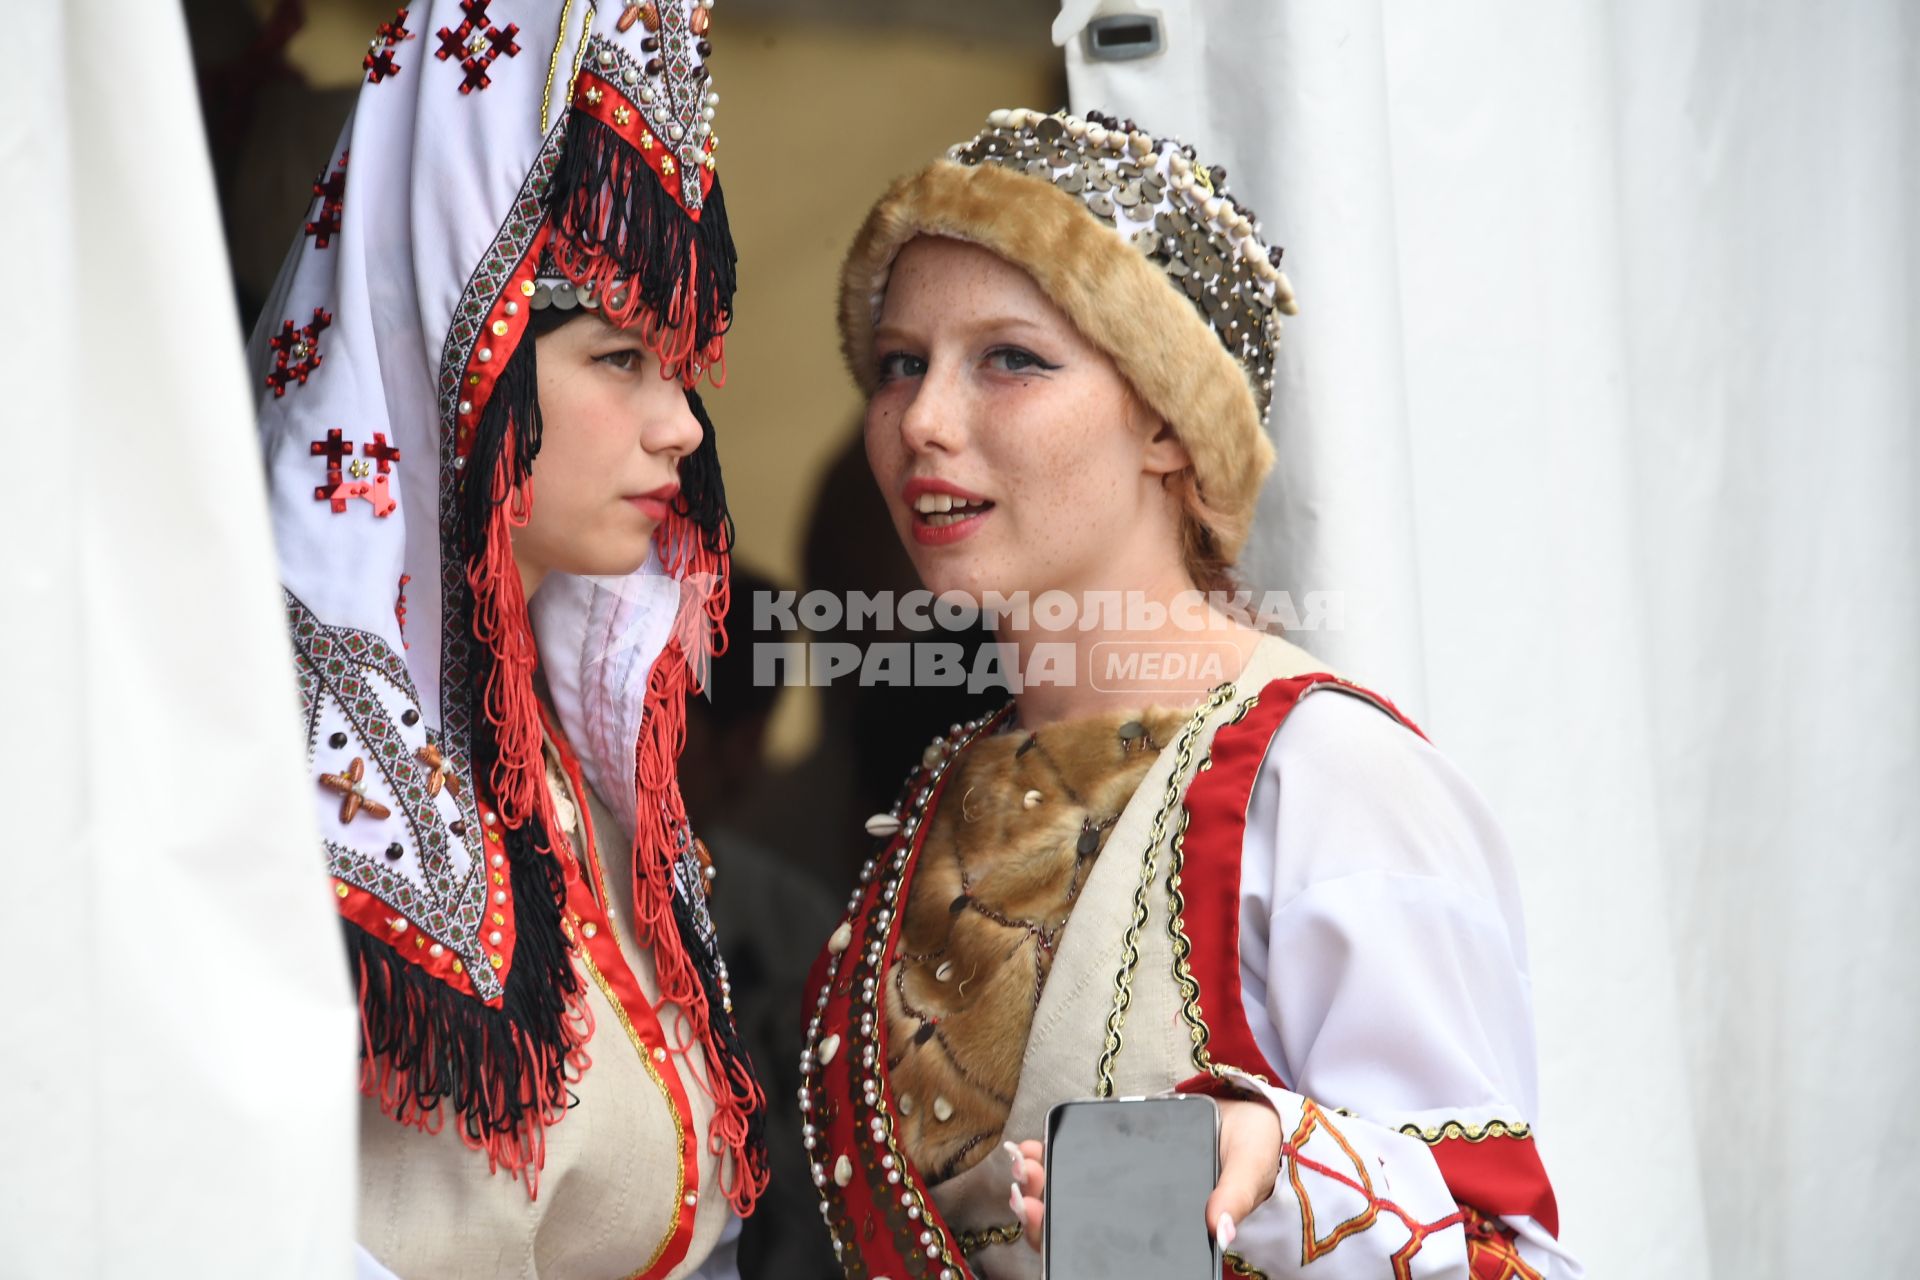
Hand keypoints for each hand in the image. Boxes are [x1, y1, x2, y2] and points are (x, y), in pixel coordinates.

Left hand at [1004, 1096, 1281, 1253]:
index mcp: (1164, 1233)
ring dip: (1038, 1188)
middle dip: (1042, 1213)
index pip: (1110, 1253)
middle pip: (1078, 1230)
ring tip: (1022, 1164)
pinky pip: (1075, 1169)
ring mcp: (1120, 1193)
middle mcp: (1134, 1219)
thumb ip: (1236, 1196)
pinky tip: (1030, 1148)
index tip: (1041, 1217)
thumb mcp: (1249, 1169)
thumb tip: (1222, 1230)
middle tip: (1025, 1190)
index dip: (1070, 1243)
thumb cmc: (1250, 1147)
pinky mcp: (1114, 1162)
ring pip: (1069, 1203)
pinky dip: (1048, 1162)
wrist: (1246, 1109)